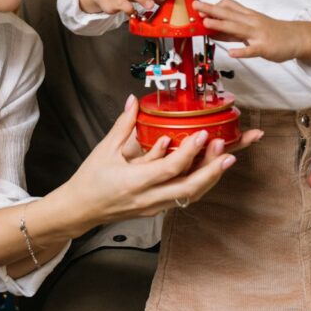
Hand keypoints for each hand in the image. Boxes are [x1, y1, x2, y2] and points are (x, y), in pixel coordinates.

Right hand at [59, 95, 257, 230]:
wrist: (81, 209)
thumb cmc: (91, 180)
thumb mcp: (105, 150)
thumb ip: (124, 125)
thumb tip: (133, 101)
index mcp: (134, 182)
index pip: (169, 169)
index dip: (188, 152)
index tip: (203, 135)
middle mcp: (148, 198)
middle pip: (189, 189)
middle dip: (212, 171)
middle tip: (229, 152)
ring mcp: (154, 206)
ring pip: (190, 196)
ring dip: (210, 178)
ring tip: (226, 158)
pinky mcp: (157, 208)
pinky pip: (183, 197)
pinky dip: (199, 183)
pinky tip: (209, 169)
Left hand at [194, 0, 306, 61]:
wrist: (297, 37)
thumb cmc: (272, 32)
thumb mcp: (252, 27)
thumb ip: (232, 29)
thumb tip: (213, 30)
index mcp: (248, 16)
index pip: (229, 6)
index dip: (213, 6)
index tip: (198, 5)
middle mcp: (252, 22)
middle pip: (229, 14)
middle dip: (211, 9)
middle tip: (195, 6)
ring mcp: (258, 34)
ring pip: (237, 28)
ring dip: (221, 25)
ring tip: (206, 23)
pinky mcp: (265, 47)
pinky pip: (252, 49)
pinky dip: (241, 51)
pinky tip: (231, 53)